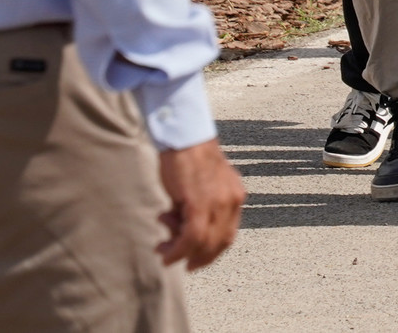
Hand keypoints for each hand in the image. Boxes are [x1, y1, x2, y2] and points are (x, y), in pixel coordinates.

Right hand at [156, 139, 244, 269]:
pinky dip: (177, 250)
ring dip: (181, 254)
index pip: (228, 234)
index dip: (211, 252)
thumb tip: (179, 233)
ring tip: (162, 250)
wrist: (183, 137)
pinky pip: (191, 238)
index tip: (193, 260)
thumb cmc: (188, 159)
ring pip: (204, 244)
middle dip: (197, 257)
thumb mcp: (200, 187)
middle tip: (175, 259)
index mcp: (236, 196)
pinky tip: (165, 252)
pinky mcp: (201, 204)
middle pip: (219, 243)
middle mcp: (233, 201)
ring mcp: (219, 203)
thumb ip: (197, 210)